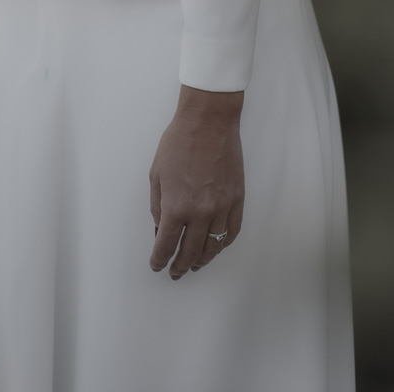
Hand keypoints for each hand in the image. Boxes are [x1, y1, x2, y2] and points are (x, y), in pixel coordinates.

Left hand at [149, 88, 244, 278]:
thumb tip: (161, 227)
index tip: (157, 265)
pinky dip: (223, 243)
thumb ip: (157, 206)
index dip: (159, 259)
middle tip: (175, 272)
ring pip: (214, 246)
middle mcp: (200, 213)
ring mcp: (222, 208)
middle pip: (191, 252)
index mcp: (176, 207)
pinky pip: (232, 231)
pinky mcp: (237, 200)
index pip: (166, 245)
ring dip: (203, 259)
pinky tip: (216, 246)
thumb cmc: (179, 142)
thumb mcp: (156, 174)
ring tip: (195, 264)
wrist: (208, 122)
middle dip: (180, 266)